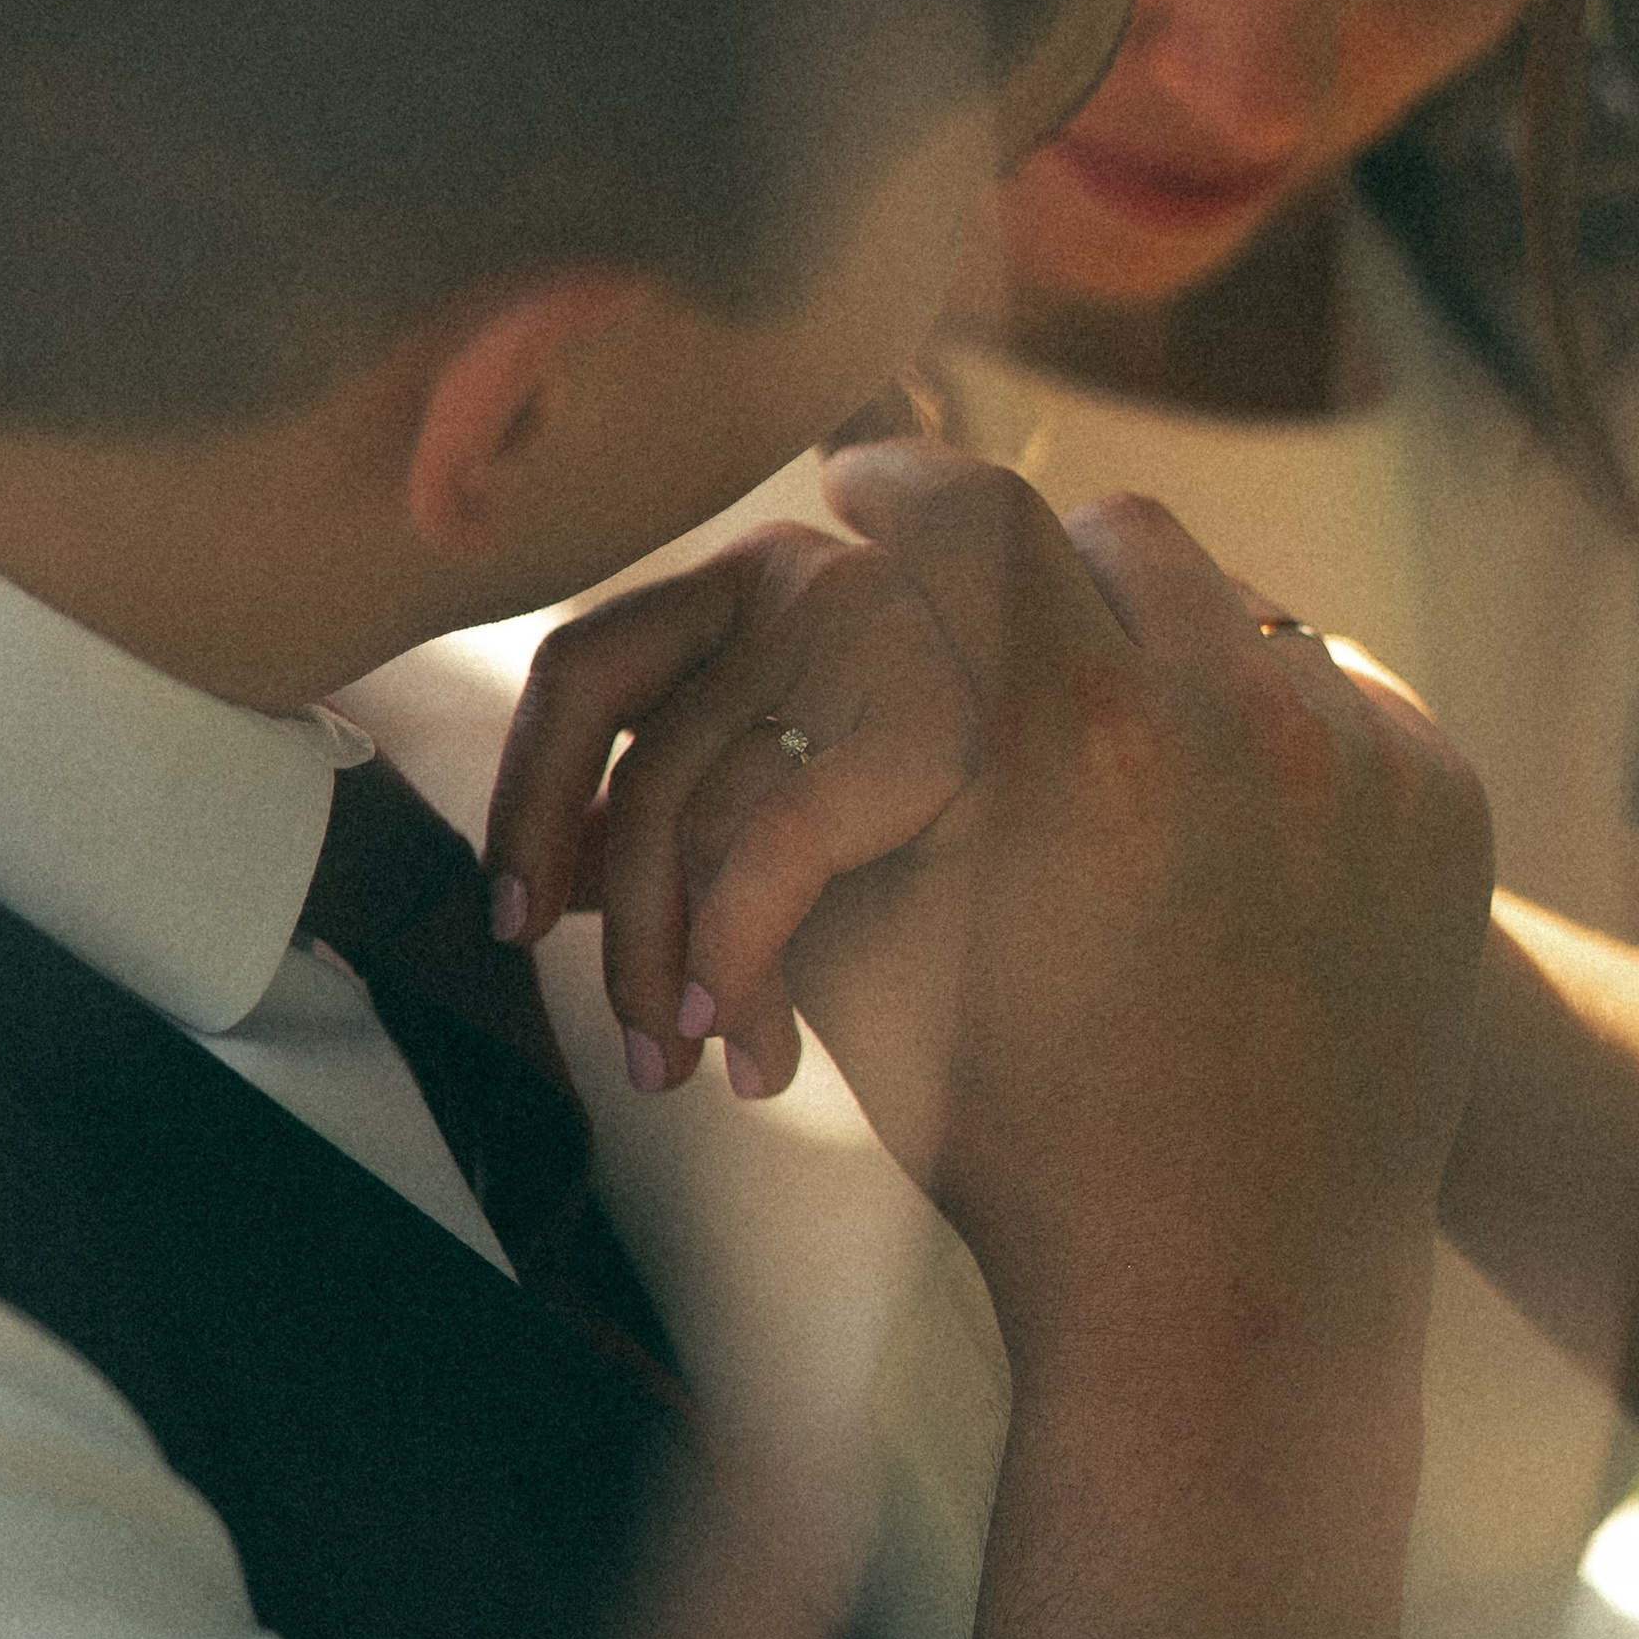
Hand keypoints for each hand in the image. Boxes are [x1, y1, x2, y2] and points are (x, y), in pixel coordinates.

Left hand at [485, 517, 980, 1102]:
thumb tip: (557, 883)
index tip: (514, 926)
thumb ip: (702, 821)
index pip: (586, 668)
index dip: (529, 798)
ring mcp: (886, 620)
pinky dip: (738, 956)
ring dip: (676, 970)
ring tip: (699, 1070)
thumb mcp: (811, 847)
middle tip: (639, 1055)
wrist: (1124, 1002)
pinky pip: (769, 842)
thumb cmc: (969, 916)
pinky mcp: (947, 713)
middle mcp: (819, 568)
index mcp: (768, 580)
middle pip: (638, 754)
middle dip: (618, 928)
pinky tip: (756, 1052)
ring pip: (692, 804)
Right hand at [768, 448, 1491, 1359]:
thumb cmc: (1013, 1141)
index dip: (900, 480)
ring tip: (1102, 711)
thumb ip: (842, 750)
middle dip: (1040, 567)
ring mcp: (1369, 761)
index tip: (862, 479)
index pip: (976, 514)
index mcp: (1086, 738)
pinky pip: (1338, 696)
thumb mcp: (880, 936)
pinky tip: (1214, 807)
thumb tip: (798, 592)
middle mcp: (1247, 718)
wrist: (1236, 1307)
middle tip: (984, 601)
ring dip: (1161, 639)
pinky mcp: (1447, 809)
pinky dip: (1267, 727)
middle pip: (1120, 538)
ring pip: (1239, 611)